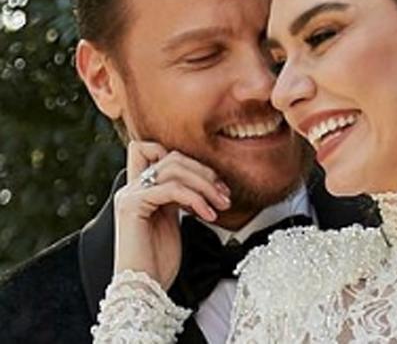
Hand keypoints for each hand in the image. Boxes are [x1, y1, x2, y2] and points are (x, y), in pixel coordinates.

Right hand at [113, 141, 231, 289]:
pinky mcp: (132, 206)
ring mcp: (130, 195)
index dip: (186, 158)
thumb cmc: (160, 260)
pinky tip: (208, 215)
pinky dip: (195, 199)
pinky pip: (170, 188)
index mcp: (141, 189)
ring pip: (173, 167)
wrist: (144, 289)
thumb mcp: (174, 220)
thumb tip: (206, 181)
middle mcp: (132, 188)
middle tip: (225, 195)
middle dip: (205, 172)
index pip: (154, 148)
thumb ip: (180, 197)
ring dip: (205, 184)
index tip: (212, 183)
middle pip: (172, 155)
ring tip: (221, 205)